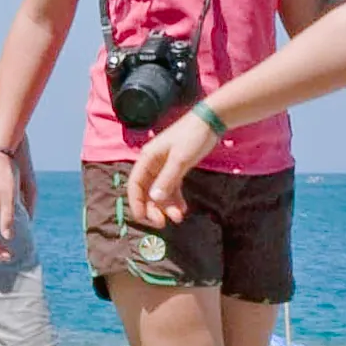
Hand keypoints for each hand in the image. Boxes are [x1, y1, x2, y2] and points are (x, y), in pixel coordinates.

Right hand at [126, 111, 211, 227]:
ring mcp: (164, 167)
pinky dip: (176, 199)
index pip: (135, 184)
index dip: (136, 202)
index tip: (142, 218)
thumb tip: (154, 199)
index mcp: (147, 158)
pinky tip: (183, 209)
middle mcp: (153, 163)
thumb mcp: (180, 159)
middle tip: (162, 223)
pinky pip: (172, 188)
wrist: (210, 122)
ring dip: (167, 206)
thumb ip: (167, 179)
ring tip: (179, 217)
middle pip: (146, 191)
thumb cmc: (192, 136)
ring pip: (160, 192)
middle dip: (153, 208)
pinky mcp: (176, 168)